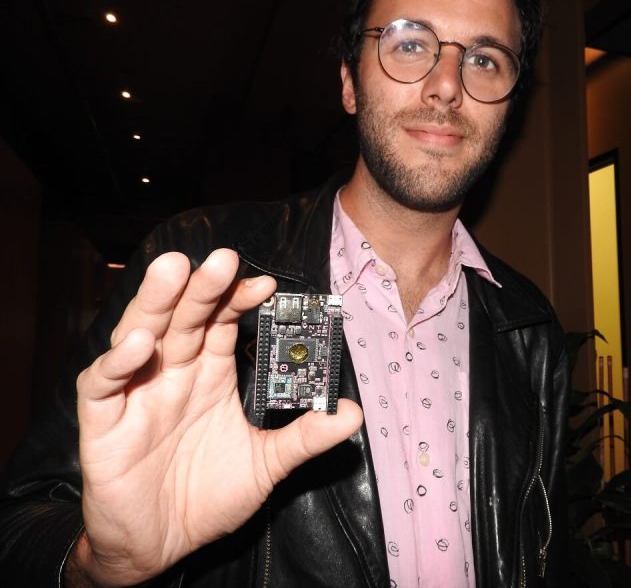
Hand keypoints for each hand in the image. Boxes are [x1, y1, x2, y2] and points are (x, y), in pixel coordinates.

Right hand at [71, 249, 362, 586]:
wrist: (160, 545)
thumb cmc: (206, 498)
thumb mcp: (265, 464)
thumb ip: (304, 438)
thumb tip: (352, 415)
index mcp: (209, 375)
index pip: (221, 323)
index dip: (238, 300)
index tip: (264, 285)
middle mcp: (173, 374)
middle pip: (185, 319)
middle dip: (202, 288)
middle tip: (222, 259)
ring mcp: (137, 394)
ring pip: (142, 335)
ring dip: (157, 303)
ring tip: (175, 272)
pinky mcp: (103, 423)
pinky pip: (104, 384)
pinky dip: (118, 362)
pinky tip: (140, 344)